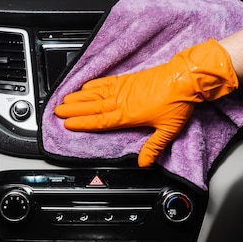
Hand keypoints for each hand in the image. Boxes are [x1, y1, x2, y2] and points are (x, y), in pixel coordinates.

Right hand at [54, 38, 237, 165]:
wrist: (185, 78)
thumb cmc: (178, 103)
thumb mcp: (168, 130)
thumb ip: (154, 147)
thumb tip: (144, 163)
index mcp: (129, 115)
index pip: (100, 121)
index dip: (83, 123)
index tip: (68, 124)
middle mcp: (122, 100)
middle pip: (92, 107)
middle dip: (73, 110)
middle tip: (56, 111)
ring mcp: (124, 88)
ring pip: (96, 94)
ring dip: (79, 97)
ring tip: (64, 99)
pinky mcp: (129, 79)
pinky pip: (106, 82)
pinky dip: (93, 84)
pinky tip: (84, 86)